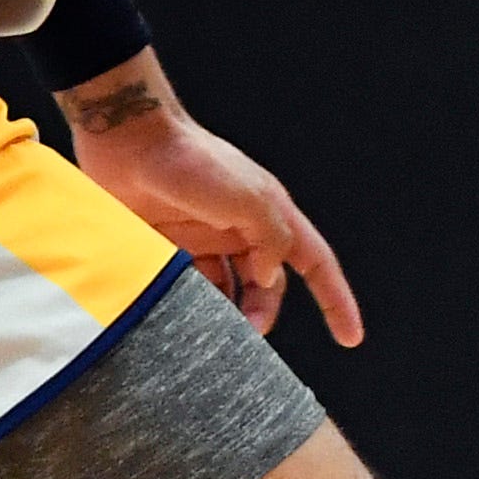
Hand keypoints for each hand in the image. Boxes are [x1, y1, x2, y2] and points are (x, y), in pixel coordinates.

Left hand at [61, 73, 362, 344]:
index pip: (316, 263)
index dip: (336, 300)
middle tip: (248, 337)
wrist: (128, 141)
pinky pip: (189, 285)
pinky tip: (182, 313)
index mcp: (272, 215)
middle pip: (267, 286)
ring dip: (227, 312)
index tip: (349, 337)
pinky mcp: (170, 245)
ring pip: (228, 290)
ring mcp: (205, 239)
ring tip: (213, 330)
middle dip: (264, 313)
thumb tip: (269, 276)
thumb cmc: (192, 162)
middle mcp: (243, 230)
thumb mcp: (248, 199)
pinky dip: (191, 302)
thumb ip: (271, 240)